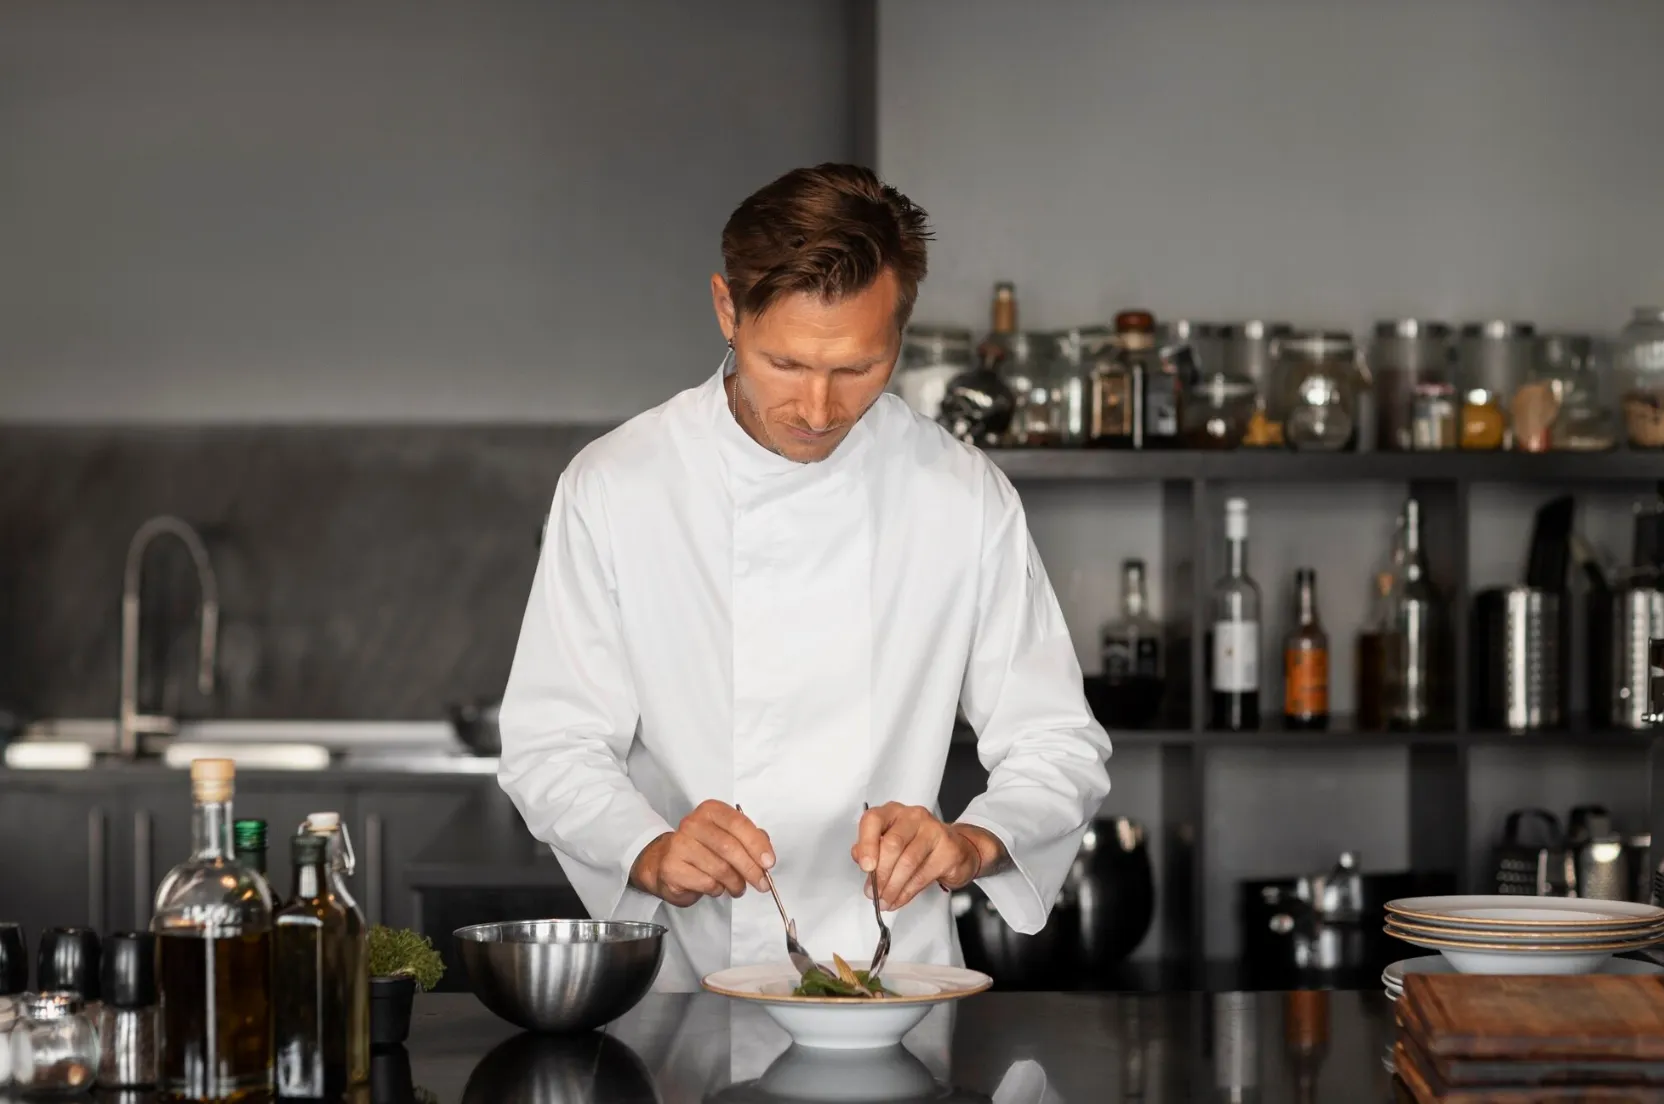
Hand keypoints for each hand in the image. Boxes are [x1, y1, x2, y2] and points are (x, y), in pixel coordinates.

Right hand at [629, 800, 774, 907]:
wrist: (664, 861)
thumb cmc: (703, 849)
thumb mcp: (728, 836)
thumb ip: (750, 839)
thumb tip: (766, 855)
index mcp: (711, 811)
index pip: (738, 823)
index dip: (756, 844)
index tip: (769, 862)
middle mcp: (692, 823)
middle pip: (729, 847)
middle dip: (750, 869)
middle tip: (761, 883)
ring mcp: (679, 844)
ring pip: (719, 868)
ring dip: (735, 883)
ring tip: (738, 888)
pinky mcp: (672, 867)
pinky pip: (706, 883)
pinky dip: (718, 889)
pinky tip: (717, 888)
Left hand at [851, 803, 1002, 910]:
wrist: (957, 849)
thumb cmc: (916, 845)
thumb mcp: (891, 843)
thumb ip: (872, 849)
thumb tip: (861, 859)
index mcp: (893, 812)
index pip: (874, 820)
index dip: (867, 844)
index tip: (865, 867)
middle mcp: (914, 816)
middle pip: (893, 844)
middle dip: (881, 874)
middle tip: (873, 894)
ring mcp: (934, 830)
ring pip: (908, 862)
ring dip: (893, 887)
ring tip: (885, 901)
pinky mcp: (949, 850)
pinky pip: (923, 875)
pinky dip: (907, 892)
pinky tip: (898, 900)